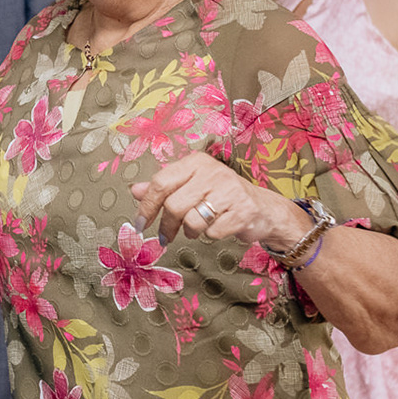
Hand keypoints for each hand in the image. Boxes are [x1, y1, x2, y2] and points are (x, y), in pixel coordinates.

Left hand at [130, 151, 304, 248]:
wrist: (263, 208)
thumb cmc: (221, 196)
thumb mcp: (191, 185)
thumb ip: (164, 187)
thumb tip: (135, 190)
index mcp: (196, 162)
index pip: (161, 182)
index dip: (147, 206)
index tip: (140, 224)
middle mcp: (212, 172)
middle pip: (174, 205)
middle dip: (166, 226)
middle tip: (166, 236)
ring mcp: (229, 190)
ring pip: (192, 220)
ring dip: (190, 232)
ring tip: (196, 229)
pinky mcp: (243, 211)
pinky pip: (213, 232)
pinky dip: (211, 235)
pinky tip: (218, 227)